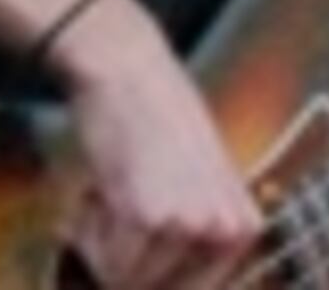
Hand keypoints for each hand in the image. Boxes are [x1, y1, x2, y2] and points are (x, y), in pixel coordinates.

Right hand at [53, 0, 270, 289]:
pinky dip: (85, 233)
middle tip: (108, 220)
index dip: (152, 276)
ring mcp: (188, 226)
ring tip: (100, 197)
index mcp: (243, 226)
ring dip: (101, 245)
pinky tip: (90, 192)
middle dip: (125, 264)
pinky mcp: (146, 217)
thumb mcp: (200, 177)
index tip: (127, 252)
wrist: (124, 62)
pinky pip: (106, 260)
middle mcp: (224, 232)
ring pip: (130, 279)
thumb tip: (165, 282)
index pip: (197, 289)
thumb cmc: (153, 110)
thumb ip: (199, 229)